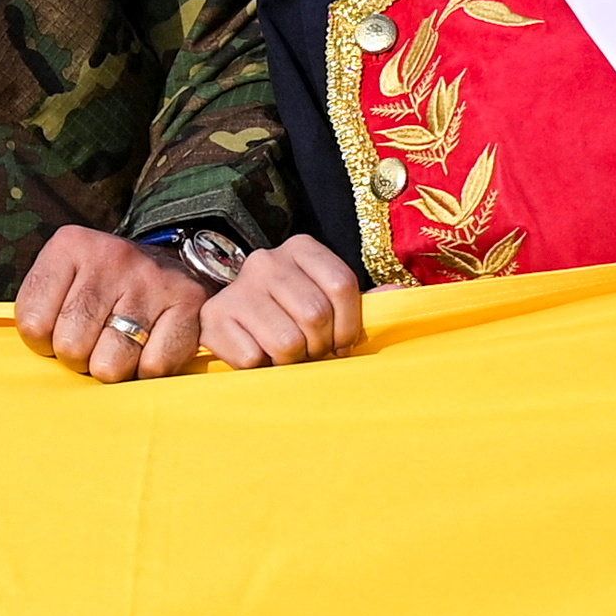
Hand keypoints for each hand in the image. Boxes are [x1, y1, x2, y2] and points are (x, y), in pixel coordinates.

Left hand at [15, 226, 204, 380]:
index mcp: (70, 247)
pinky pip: (154, 366)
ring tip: (118, 348)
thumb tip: (36, 371)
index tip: (58, 333)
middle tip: (93, 343)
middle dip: (78, 359)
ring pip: (110, 364)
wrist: (170, 262)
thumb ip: (41, 314)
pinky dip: (146, 372)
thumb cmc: (103, 287)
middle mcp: (111, 257)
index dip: (42, 343)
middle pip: (71, 345)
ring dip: (111, 369)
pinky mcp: (188, 302)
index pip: (33, 323)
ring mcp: (151, 279)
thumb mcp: (63, 281)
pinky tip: (146, 352)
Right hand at [193, 238, 363, 368]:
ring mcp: (238, 288)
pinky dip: (261, 368)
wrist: (236, 324)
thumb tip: (400, 295)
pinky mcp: (214, 317)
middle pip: (315, 315)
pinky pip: (253, 357)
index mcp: (301, 248)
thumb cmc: (294, 316)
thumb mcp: (330, 302)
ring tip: (286, 355)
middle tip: (310, 351)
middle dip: (319, 346)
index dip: (349, 325)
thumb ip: (366, 301)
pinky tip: (259, 355)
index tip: (342, 343)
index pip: (341, 284)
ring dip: (291, 361)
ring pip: (286, 342)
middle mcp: (266, 260)